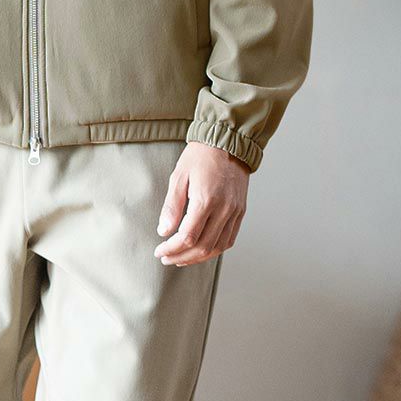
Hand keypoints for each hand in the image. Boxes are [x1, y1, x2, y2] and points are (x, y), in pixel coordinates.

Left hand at [155, 143, 248, 265]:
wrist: (228, 142)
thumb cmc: (201, 156)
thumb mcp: (179, 176)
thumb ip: (171, 206)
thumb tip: (164, 231)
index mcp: (206, 199)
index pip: (188, 237)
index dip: (172, 248)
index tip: (159, 250)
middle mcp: (224, 209)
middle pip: (203, 247)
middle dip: (181, 257)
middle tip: (166, 258)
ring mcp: (234, 212)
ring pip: (217, 247)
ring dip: (197, 258)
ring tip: (181, 258)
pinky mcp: (240, 212)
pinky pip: (229, 239)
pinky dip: (214, 250)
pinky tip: (201, 250)